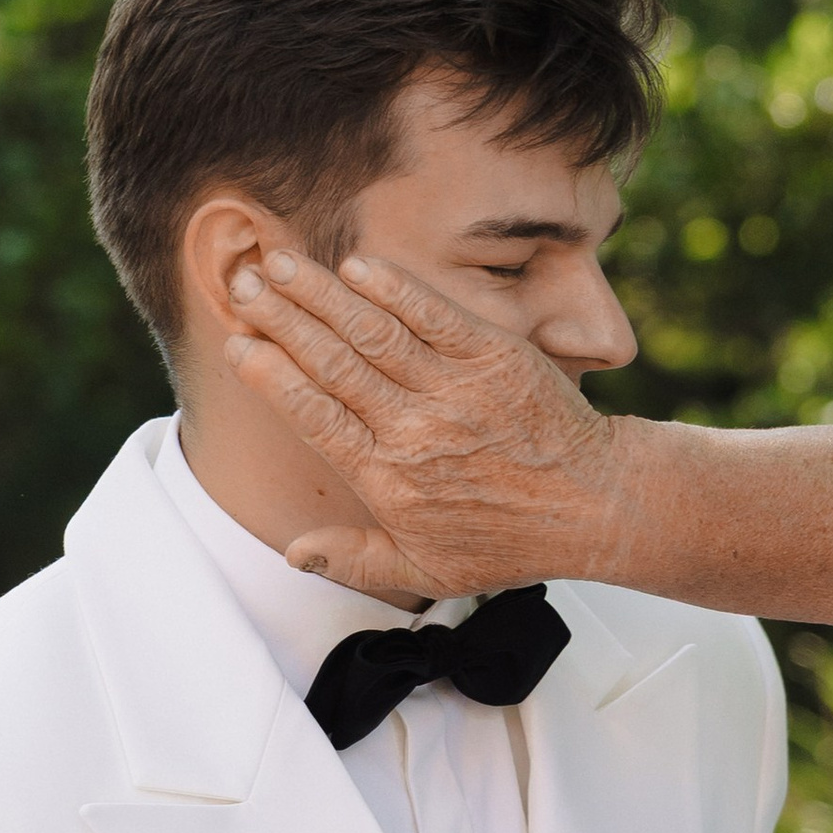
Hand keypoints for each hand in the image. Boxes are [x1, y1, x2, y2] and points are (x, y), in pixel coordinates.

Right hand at [225, 249, 623, 599]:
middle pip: (333, 363)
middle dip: (282, 320)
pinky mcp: (495, 356)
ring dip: (322, 293)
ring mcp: (456, 389)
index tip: (237, 347)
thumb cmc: (511, 539)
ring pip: (374, 331)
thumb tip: (294, 552)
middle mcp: (416, 429)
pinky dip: (396, 289)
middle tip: (243, 287)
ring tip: (281, 262)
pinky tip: (359, 265)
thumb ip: (355, 559)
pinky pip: (436, 314)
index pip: (316, 417)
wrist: (595, 506)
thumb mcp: (428, 570)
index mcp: (390, 479)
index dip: (272, 379)